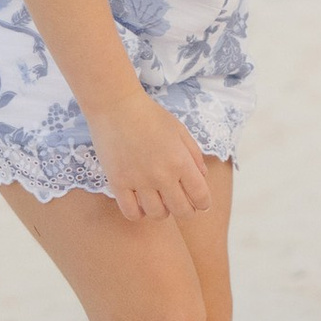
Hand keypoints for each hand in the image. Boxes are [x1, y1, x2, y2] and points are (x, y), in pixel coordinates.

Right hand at [89, 89, 213, 223]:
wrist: (116, 106)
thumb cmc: (150, 115)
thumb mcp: (179, 130)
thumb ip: (194, 154)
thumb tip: (203, 176)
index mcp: (181, 161)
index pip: (200, 195)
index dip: (203, 203)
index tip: (201, 204)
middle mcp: (162, 175)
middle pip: (181, 210)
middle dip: (186, 211)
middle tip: (182, 205)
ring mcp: (139, 181)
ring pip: (157, 214)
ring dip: (162, 212)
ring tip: (160, 201)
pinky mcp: (118, 183)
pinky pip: (131, 212)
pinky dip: (138, 213)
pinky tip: (140, 203)